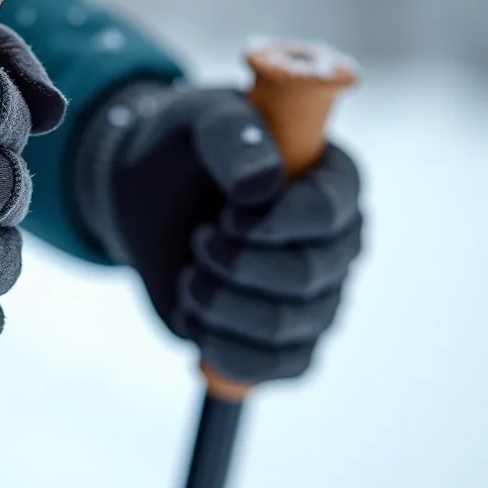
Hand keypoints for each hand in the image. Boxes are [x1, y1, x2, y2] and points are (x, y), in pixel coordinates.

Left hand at [75, 84, 360, 382]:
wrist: (148, 195)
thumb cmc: (187, 148)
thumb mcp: (200, 119)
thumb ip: (232, 134)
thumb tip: (260, 184)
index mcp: (333, 180)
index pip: (326, 212)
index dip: (271, 221)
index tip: (228, 212)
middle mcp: (338, 242)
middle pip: (308, 275)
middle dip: (235, 263)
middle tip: (201, 238)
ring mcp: (318, 296)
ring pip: (284, 327)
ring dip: (219, 303)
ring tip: (190, 275)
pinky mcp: (287, 341)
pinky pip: (276, 368)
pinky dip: (222, 347)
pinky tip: (196, 315)